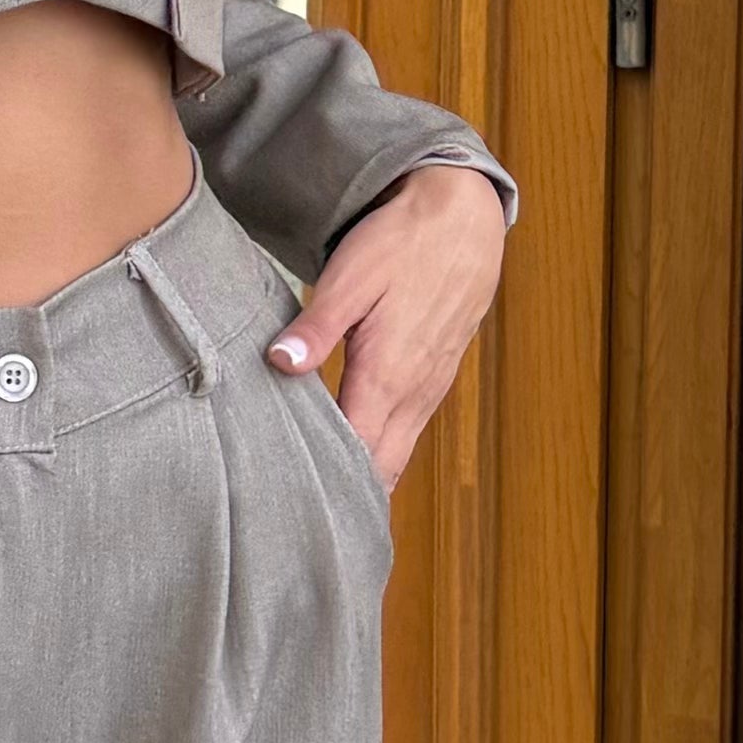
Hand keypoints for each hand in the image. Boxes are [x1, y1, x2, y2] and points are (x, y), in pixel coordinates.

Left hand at [269, 162, 506, 488]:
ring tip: (330, 509)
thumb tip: (280, 364)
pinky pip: (409, 432)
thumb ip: (316, 327)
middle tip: (305, 525)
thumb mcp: (350, 276)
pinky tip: (361, 462)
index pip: (356, 453)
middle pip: (380, 467)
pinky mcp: (436, 377)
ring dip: (369, 480)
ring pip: (398, 454)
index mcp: (387, 374)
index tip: (292, 510)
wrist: (463, 217)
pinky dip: (385, 454)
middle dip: (349, 499)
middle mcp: (414, 392)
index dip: (328, 486)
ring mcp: (430, 387)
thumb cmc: (402, 242)